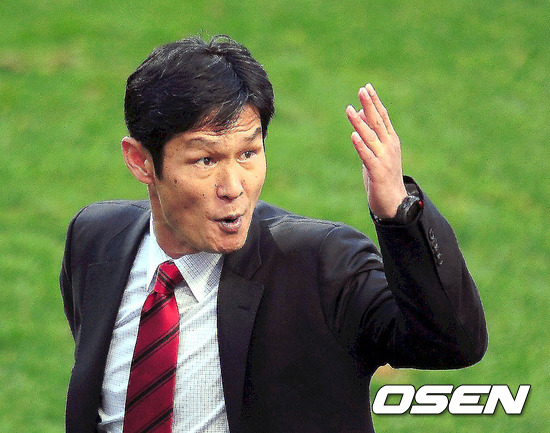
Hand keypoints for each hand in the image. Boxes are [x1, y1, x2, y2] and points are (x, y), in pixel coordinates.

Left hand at [346, 83, 406, 218]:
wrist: (394, 202)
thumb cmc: (384, 176)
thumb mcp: (377, 151)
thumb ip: (370, 133)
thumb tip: (360, 112)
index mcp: (391, 140)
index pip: (383, 117)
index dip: (375, 102)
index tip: (367, 87)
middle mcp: (389, 146)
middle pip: (378, 122)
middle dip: (369, 105)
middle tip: (361, 90)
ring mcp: (384, 158)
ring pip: (370, 137)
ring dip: (360, 123)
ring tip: (349, 109)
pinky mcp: (377, 171)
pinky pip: (366, 156)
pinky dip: (360, 145)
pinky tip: (353, 136)